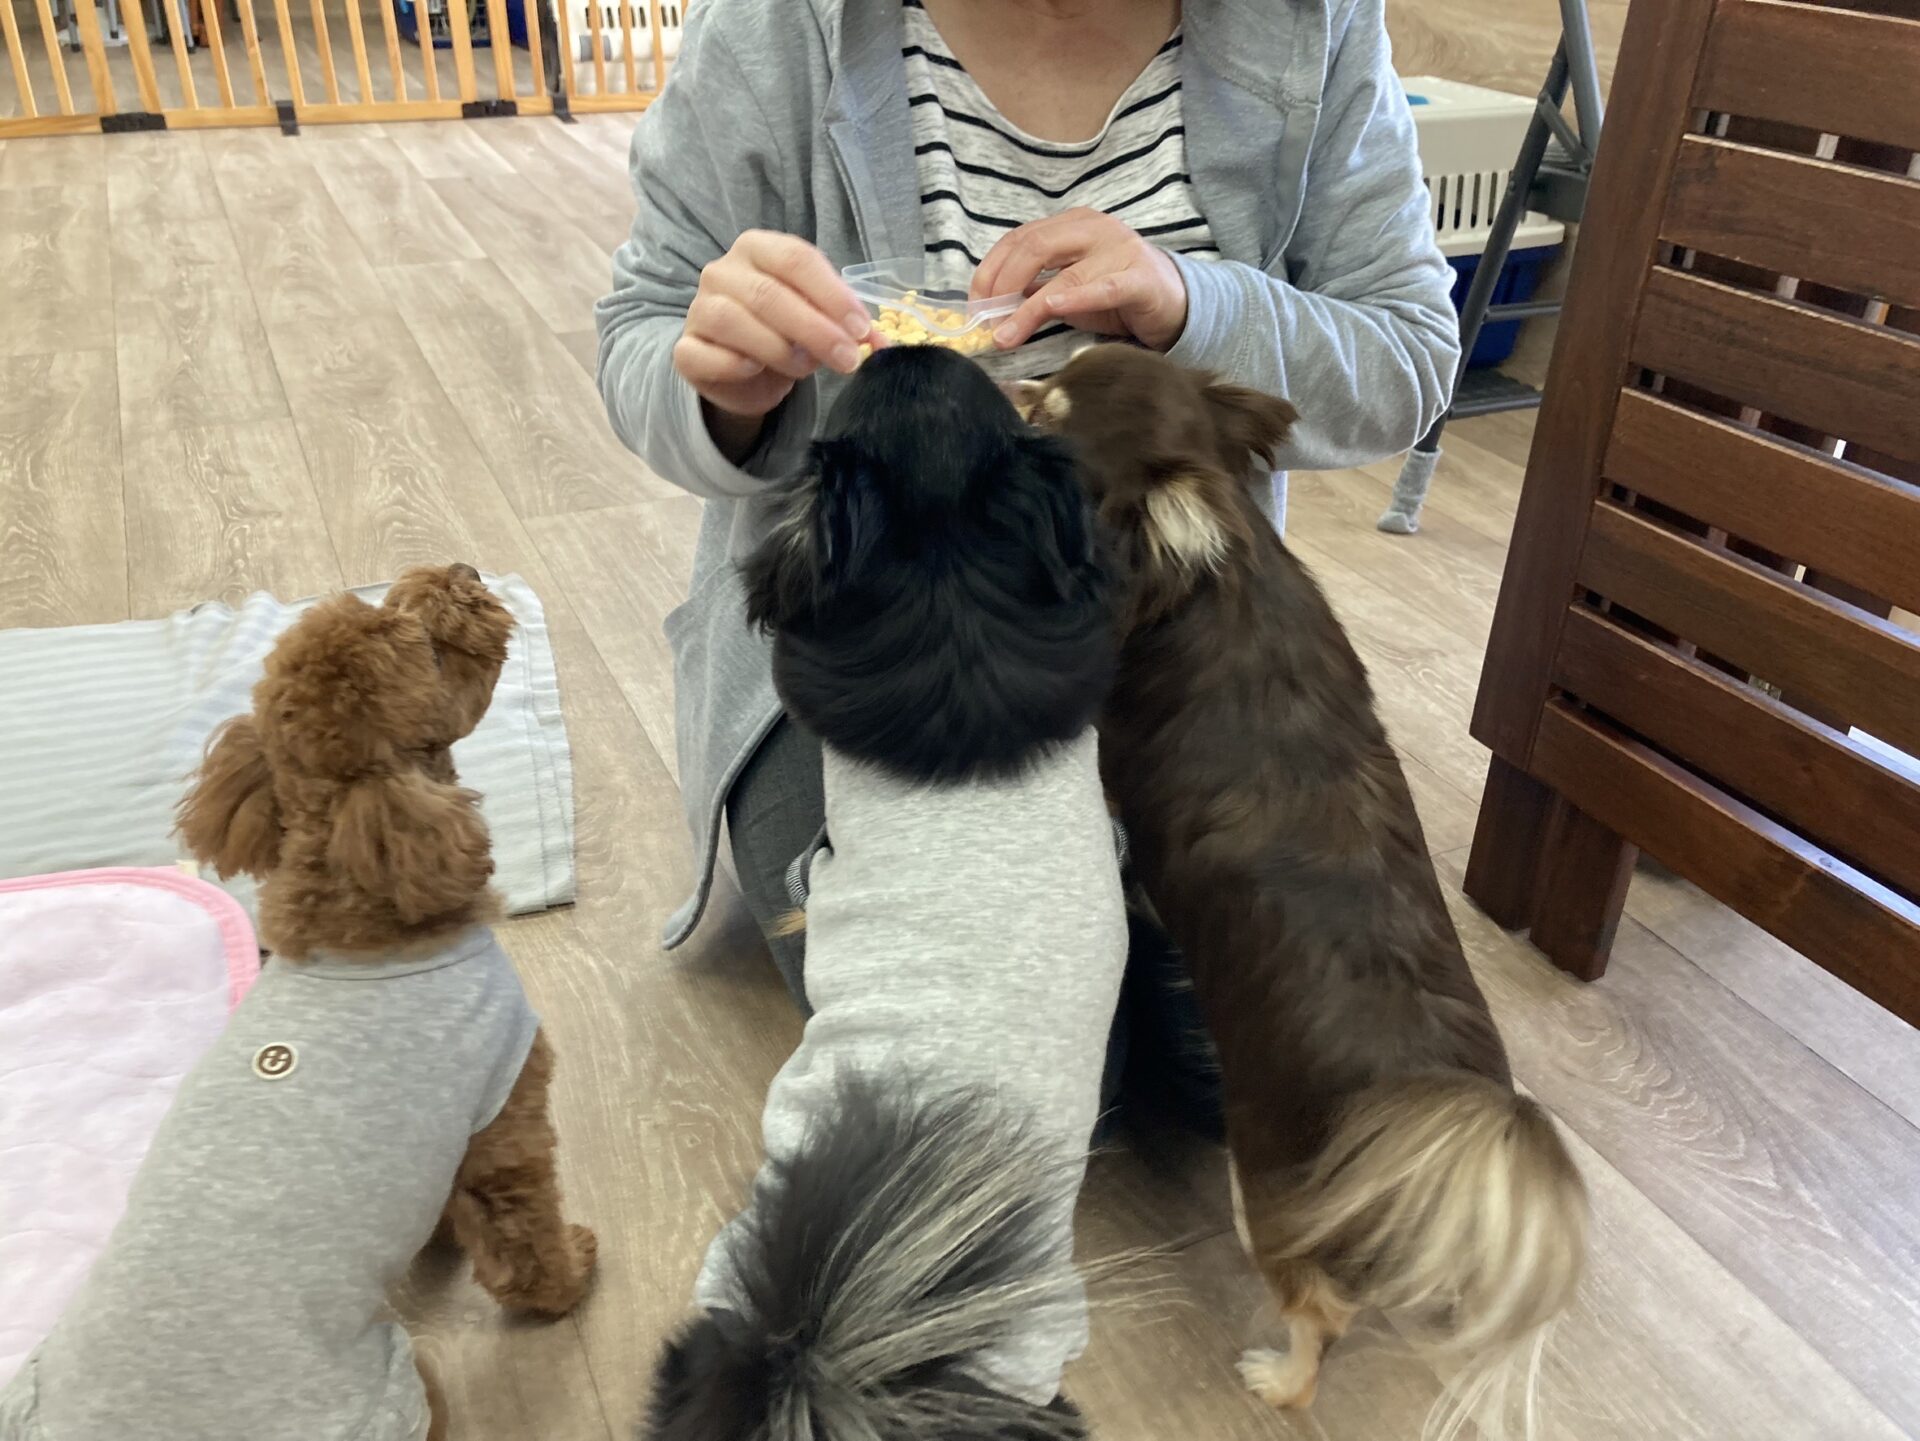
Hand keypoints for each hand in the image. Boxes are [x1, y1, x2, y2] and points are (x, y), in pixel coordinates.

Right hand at [673, 231, 875, 422]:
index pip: (796, 258)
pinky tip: (757, 371)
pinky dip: (736, 365)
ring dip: (778, 348)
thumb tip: (882, 341)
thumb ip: (847, 325)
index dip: (832, 294)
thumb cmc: (784, 334)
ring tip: (804, 368)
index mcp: (758, 249)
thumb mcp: (819, 321)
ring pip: (733, 320)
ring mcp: (698, 308)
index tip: (861, 328)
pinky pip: (704, 354)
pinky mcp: (685, 350)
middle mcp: (722, 271)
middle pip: (769, 293)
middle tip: (847, 358)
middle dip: (815, 329)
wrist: (743, 373)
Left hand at [973, 208, 1189, 352]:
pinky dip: (1074, 299)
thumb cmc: (1116, 293)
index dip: (989, 271)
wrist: (1175, 302)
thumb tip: (991, 307)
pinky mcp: (1139, 279)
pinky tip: (1051, 309)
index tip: (974, 305)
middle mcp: (1093, 229)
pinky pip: (1102, 288)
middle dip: (1001, 285)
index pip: (1018, 239)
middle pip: (1033, 248)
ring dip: (1026, 309)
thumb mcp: (1068, 288)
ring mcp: (1119, 250)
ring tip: (1005, 335)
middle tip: (985, 319)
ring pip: (1062, 276)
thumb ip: (1033, 289)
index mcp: (1071, 224)